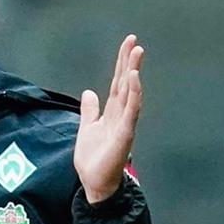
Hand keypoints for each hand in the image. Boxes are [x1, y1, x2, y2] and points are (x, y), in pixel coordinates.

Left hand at [74, 34, 143, 204]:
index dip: (122, 63)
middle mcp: (121, 115)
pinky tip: (134, 79)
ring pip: (131, 93)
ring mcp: (124, 123)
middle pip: (126, 83)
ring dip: (134, 73)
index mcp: (112, 112)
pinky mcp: (124, 134)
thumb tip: (89, 92)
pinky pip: (130, 111)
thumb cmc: (93, 159)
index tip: (127, 44)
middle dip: (129, 62)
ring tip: (137, 53)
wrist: (94, 182)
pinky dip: (133, 94)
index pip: (118, 82)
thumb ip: (90, 111)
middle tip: (134, 41)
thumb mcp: (86, 129)